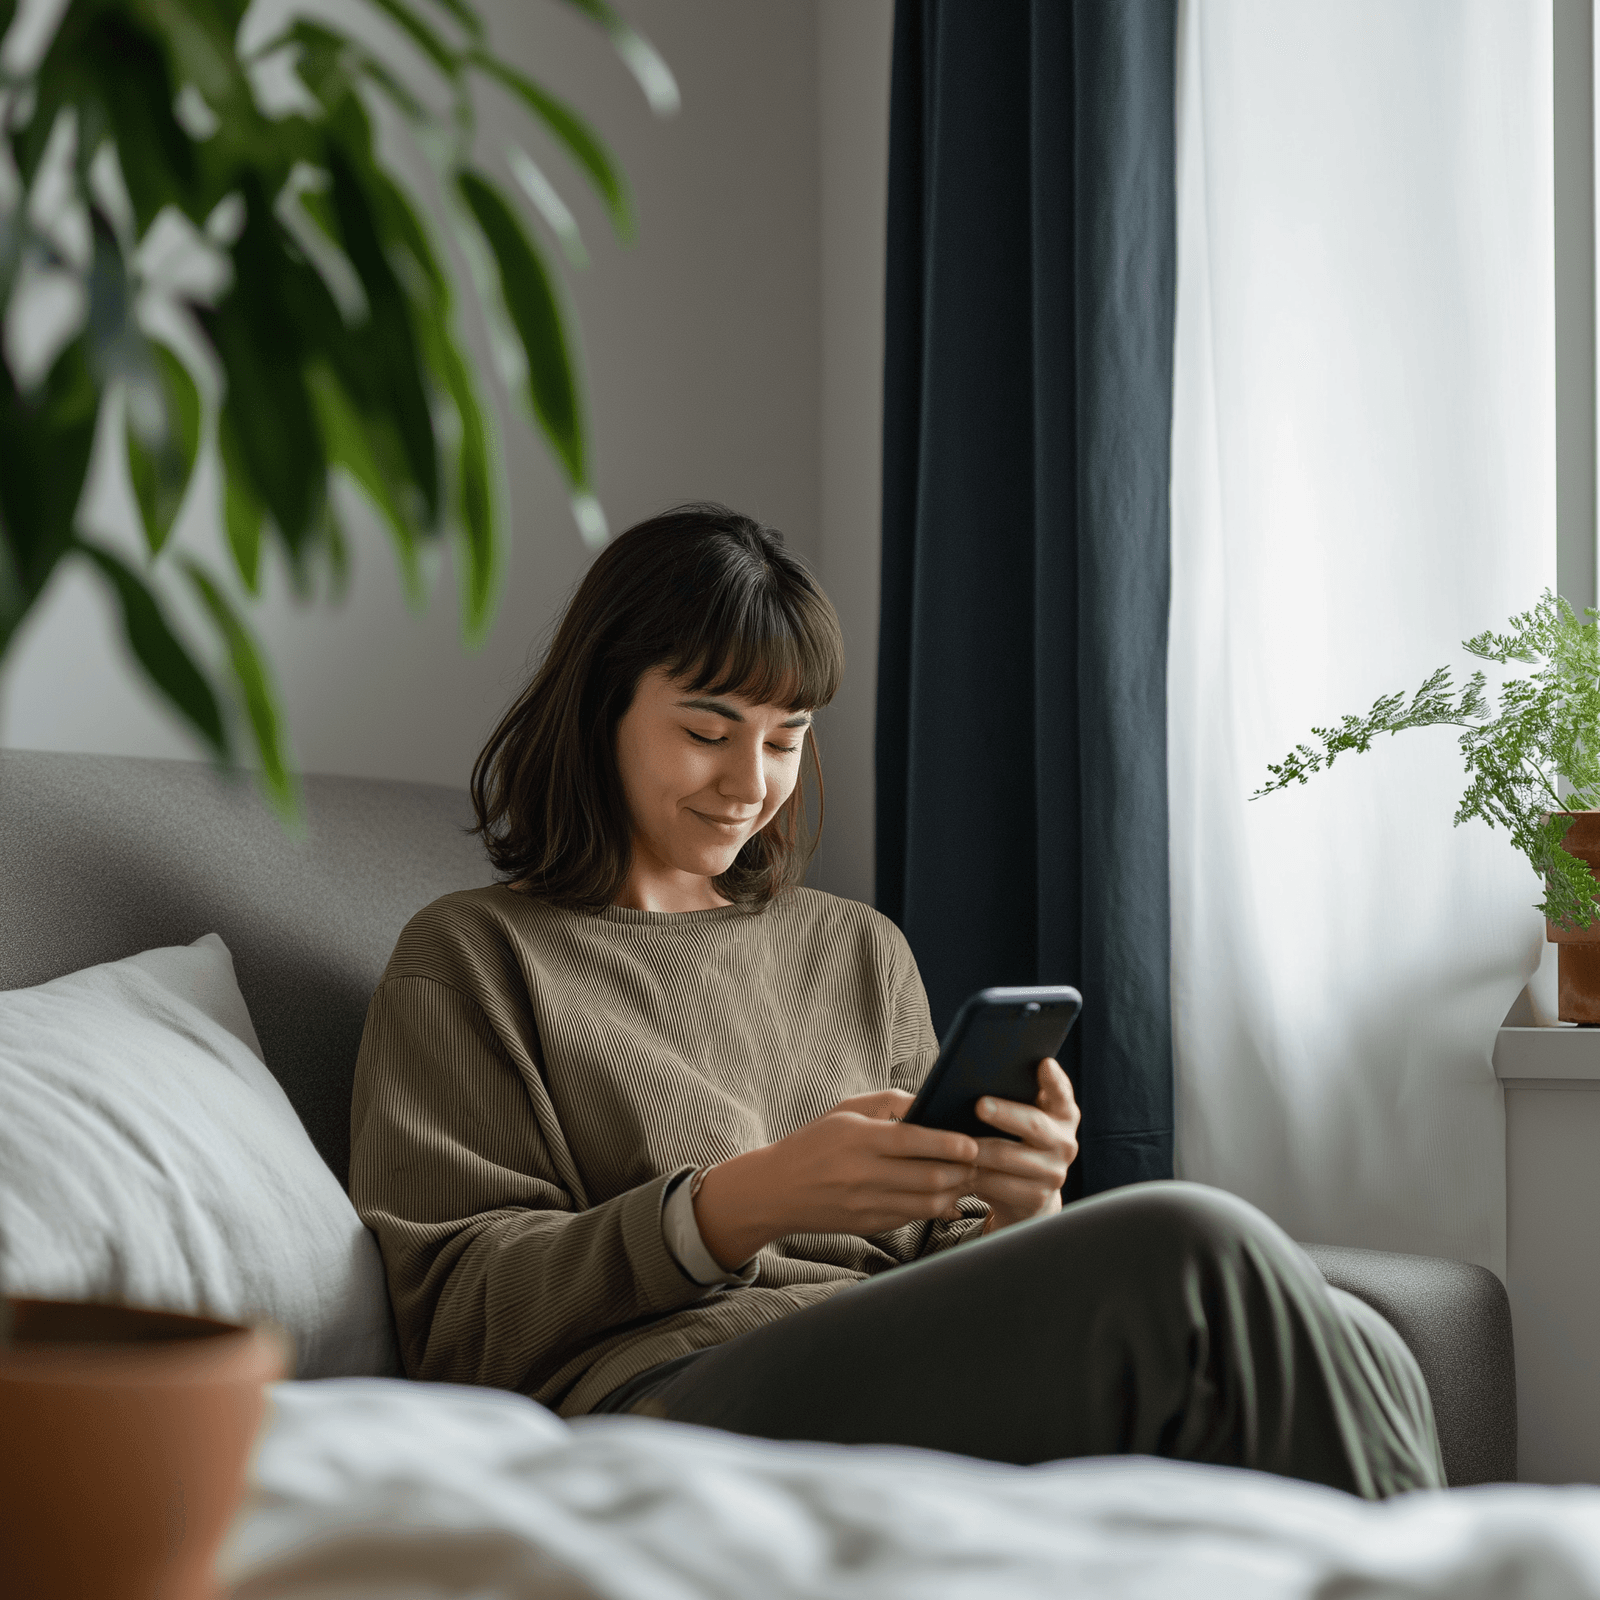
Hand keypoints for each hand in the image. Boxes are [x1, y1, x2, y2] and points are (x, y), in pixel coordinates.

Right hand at [693, 1089, 979, 1269]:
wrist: (775, 1190)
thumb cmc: (815, 1142)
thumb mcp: (845, 1110)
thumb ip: (889, 1102)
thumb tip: (929, 1104)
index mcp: (857, 1139)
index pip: (911, 1141)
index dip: (947, 1144)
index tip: (971, 1144)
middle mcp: (861, 1173)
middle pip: (926, 1176)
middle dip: (960, 1170)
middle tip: (978, 1161)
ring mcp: (864, 1204)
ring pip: (924, 1203)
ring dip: (952, 1192)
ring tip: (965, 1179)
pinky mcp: (867, 1225)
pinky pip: (911, 1219)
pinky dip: (933, 1209)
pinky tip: (944, 1197)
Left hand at [970, 1058, 1078, 1233]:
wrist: (1027, 1194)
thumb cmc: (1016, 1142)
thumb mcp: (1021, 1118)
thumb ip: (1014, 1096)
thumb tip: (976, 1073)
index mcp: (1064, 1115)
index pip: (1063, 1094)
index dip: (1055, 1080)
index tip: (1044, 1064)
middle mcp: (1065, 1142)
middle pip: (1034, 1124)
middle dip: (1005, 1113)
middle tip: (980, 1105)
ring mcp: (1054, 1172)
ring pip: (1008, 1157)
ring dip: (978, 1149)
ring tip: (954, 1140)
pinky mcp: (1036, 1197)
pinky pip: (998, 1184)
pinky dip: (974, 1175)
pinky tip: (955, 1167)